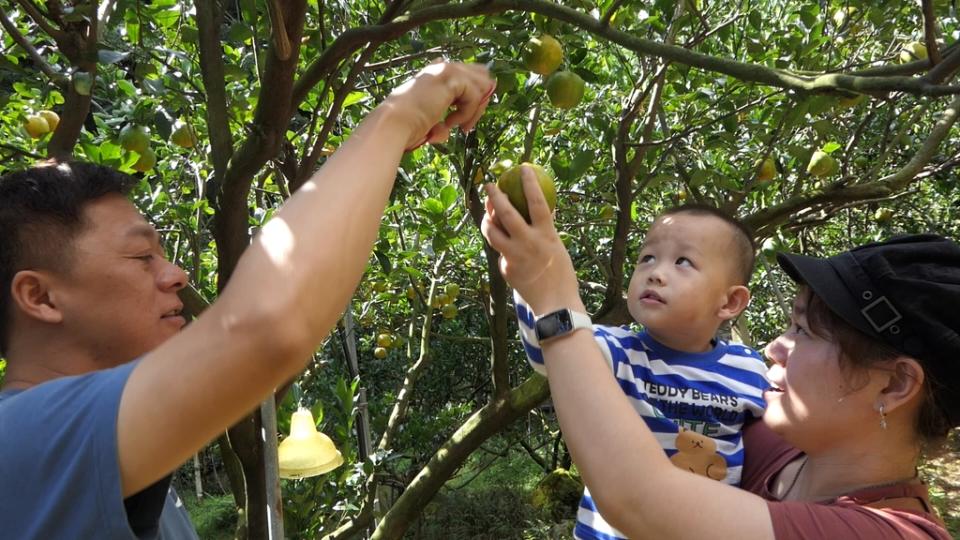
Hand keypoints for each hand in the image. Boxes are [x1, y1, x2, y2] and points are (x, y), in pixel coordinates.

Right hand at [381, 61, 495, 150]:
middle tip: (465, 125)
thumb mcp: (429, 120)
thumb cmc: (406, 126)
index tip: (463, 124)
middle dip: (480, 103)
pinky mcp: (451, 78)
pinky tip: (449, 122)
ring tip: (455, 125)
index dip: (474, 100)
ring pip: (482, 86)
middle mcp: (442, 67)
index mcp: (435, 74)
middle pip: (482, 77)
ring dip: (473, 111)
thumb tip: (446, 130)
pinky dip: (466, 113)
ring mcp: (446, 70)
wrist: (394, 123)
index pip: (470, 76)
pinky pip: (475, 96)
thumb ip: (441, 117)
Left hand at [480, 165, 582, 314]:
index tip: (523, 168)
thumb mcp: (558, 247)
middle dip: (495, 196)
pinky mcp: (505, 268)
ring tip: (486, 213)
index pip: (537, 201)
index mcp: (546, 234)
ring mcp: (514, 256)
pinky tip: (503, 245)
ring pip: (492, 232)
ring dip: (486, 219)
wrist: (554, 305)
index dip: (529, 183)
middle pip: (506, 213)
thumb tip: (546, 211)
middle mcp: (528, 242)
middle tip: (489, 184)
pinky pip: (499, 251)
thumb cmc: (561, 274)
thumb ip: (547, 230)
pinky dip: (500, 246)